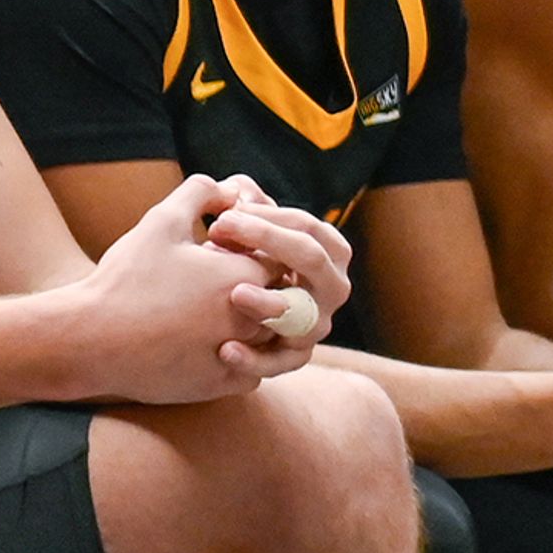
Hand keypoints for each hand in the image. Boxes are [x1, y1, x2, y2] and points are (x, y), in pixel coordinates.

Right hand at [71, 172, 300, 400]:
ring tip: (214, 310)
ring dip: (255, 323)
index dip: (259, 251)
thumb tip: (232, 189)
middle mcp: (253, 321)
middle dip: (261, 287)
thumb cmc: (126, 278)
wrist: (88, 340)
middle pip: (281, 299)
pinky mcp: (218, 386)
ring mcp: (238, 358)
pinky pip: (250, 371)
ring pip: (270, 338)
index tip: (228, 251)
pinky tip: (210, 340)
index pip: (283, 259)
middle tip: (222, 282)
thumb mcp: (163, 220)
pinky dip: (240, 356)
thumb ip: (203, 193)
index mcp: (247, 278)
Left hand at [199, 173, 356, 366]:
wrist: (232, 317)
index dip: (267, 218)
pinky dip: (254, 359)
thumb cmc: (244, 262)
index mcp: (330, 252)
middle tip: (219, 231)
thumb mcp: (249, 231)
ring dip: (269, 303)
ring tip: (235, 294)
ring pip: (301, 314)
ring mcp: (315, 325)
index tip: (224, 214)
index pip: (308, 227)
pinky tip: (224, 349)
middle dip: (267, 241)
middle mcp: (332, 288)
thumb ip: (247, 206)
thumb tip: (237, 189)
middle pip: (312, 260)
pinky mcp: (294, 358)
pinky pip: (281, 363)